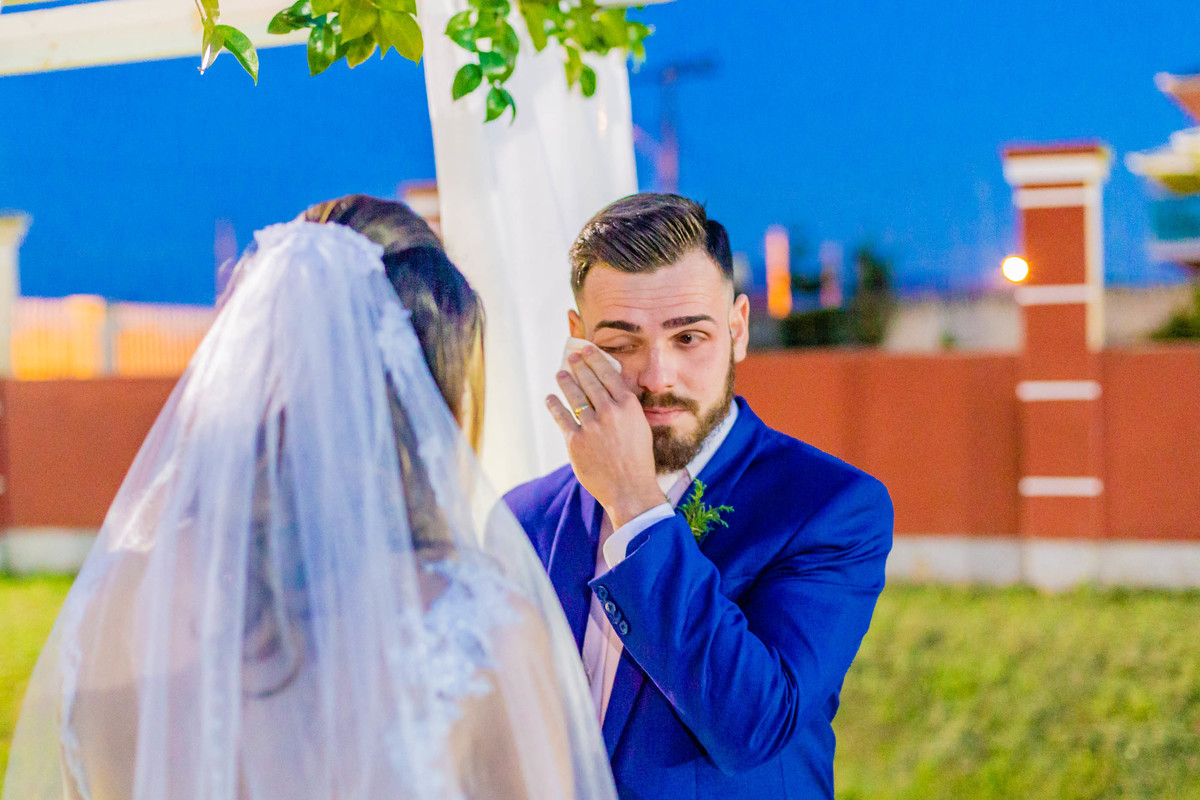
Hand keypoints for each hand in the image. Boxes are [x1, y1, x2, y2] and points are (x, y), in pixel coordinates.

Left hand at [547, 348, 664, 529]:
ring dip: (566, 382)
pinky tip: (550, 398)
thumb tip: (611, 389)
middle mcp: (610, 412)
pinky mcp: (575, 441)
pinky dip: (554, 405)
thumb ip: (626, 408)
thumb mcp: (640, 427)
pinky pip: (562, 417)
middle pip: (590, 381)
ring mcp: (591, 426)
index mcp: (629, 406)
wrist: (630, 489)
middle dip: (579, 366)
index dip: (595, 360)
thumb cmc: (638, 460)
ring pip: (574, 396)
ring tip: (560, 374)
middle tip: (571, 357)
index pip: (608, 375)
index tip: (587, 351)